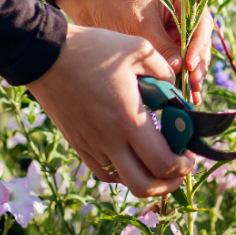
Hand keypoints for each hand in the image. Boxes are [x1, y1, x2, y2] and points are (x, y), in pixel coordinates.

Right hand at [28, 25, 194, 196]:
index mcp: (128, 118)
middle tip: (178, 169)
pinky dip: (123, 171)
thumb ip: (164, 72)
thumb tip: (174, 93)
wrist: (45, 54)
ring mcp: (90, 145)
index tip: (190, 156)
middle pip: (143, 186)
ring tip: (157, 160)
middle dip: (167, 185)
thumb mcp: (139, 49)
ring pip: (122, 181)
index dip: (182, 167)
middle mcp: (109, 139)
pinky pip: (103, 171)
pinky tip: (132, 154)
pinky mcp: (77, 143)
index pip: (162, 163)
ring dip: (145, 177)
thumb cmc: (94, 48)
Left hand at [56, 0, 212, 104]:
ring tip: (192, 94)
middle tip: (194, 85)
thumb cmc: (114, 3)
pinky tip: (185, 92)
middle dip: (198, 64)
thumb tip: (179, 70)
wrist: (86, 2)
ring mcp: (174, 31)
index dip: (198, 45)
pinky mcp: (163, 46)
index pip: (200, 23)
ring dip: (193, 74)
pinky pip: (177, 62)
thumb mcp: (140, 25)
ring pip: (191, 55)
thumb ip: (162, 47)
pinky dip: (180, 76)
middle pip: (200, 42)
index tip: (190, 64)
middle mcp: (182, 15)